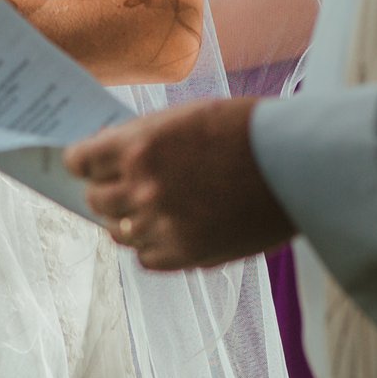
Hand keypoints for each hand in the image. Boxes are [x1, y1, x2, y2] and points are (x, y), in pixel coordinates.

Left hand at [66, 97, 295, 271]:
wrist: (295, 165)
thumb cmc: (244, 131)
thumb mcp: (183, 118)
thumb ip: (142, 139)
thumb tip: (109, 156)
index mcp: (139, 146)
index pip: (81, 161)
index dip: (83, 162)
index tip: (86, 164)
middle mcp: (144, 187)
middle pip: (96, 199)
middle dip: (103, 190)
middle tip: (115, 187)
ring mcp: (164, 224)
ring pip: (118, 232)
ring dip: (126, 221)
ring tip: (143, 211)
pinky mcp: (188, 254)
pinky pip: (146, 259)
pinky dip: (151, 247)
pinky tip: (166, 232)